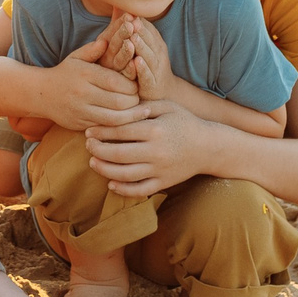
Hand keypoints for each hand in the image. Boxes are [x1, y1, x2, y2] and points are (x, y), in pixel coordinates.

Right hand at [39, 36, 142, 130]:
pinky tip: (128, 123)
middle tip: (141, 100)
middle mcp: (82, 93)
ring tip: (142, 113)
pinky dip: (118, 127)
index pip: (115, 81)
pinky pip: (104, 128)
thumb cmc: (65, 73)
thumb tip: (108, 40)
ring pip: (113, 118)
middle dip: (134, 102)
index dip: (131, 85)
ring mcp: (81, 110)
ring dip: (131, 117)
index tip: (137, 86)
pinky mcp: (80, 124)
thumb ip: (93, 49)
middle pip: (118, 101)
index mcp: (85, 74)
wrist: (41, 94)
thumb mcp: (76, 57)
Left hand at [85, 101, 217, 198]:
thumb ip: (143, 107)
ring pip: (125, 174)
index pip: (120, 131)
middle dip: (98, 150)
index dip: (101, 131)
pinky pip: (140, 190)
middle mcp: (156, 151)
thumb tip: (118, 108)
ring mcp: (160, 170)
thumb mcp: (167, 107)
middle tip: (88, 146)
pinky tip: (111, 184)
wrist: (209, 147)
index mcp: (155, 130)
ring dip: (105, 170)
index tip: (89, 131)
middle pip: (118, 154)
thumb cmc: (185, 122)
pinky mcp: (164, 183)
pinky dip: (123, 190)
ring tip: (93, 162)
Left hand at [117, 13, 174, 102]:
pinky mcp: (152, 84)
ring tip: (133, 38)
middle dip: (140, 31)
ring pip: (148, 56)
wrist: (161, 91)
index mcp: (156, 43)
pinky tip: (136, 62)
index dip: (139, 22)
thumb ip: (134, 28)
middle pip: (149, 41)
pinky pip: (147, 75)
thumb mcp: (143, 45)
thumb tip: (121, 5)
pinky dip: (142, 69)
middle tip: (131, 22)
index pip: (148, 30)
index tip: (129, 13)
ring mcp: (156, 69)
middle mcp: (158, 54)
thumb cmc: (148, 64)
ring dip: (141, 46)